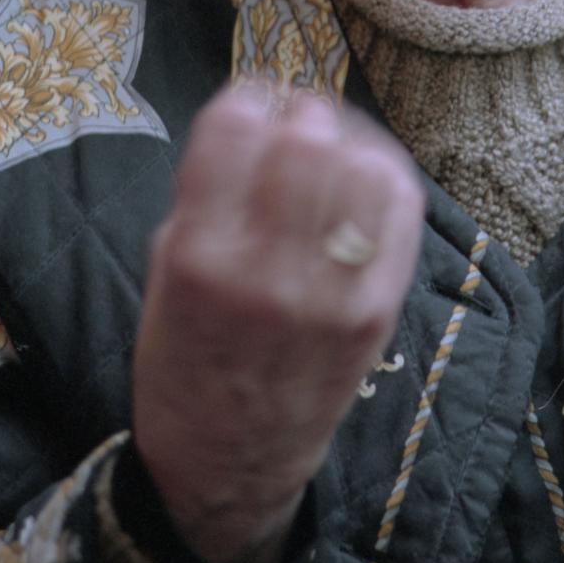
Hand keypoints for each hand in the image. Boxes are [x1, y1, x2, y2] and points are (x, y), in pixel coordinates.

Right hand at [132, 83, 424, 562]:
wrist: (229, 464)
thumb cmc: (186, 359)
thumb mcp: (163, 272)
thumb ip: (203, 195)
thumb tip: (256, 120)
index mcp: (199, 258)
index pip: (233, 129)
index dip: (246, 98)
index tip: (250, 102)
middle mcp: (266, 273)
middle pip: (306, 141)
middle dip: (300, 115)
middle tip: (295, 124)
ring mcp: (331, 295)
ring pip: (362, 167)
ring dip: (346, 141)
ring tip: (332, 149)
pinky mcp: (378, 310)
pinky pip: (400, 210)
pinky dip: (384, 176)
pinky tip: (364, 177)